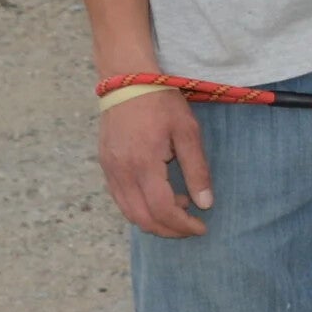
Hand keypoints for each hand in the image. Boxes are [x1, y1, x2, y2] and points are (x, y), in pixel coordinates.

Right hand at [99, 90, 212, 236]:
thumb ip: (197, 169)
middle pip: (143, 218)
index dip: (183, 225)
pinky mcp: (105, 166)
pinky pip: (121, 199)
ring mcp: (109, 170)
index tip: (201, 227)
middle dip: (169, 230)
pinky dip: (140, 208)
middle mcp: (121, 172)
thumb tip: (205, 203)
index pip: (162, 209)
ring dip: (154, 221)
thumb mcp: (187, 131)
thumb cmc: (161, 102)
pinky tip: (160, 196)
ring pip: (129, 213)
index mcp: (143, 164)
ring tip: (180, 209)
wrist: (127, 81)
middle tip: (191, 227)